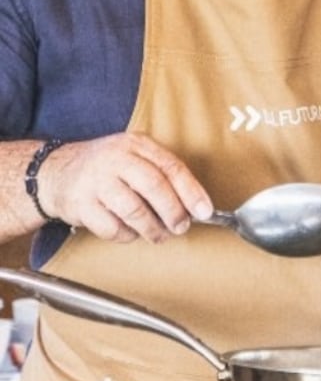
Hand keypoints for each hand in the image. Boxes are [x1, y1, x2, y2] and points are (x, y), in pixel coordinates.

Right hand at [38, 132, 213, 242]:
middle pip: (154, 186)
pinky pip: (112, 228)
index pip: (171, 167)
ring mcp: (96, 181)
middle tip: (181, 227)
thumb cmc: (106, 169)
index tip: (205, 211)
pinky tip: (129, 231)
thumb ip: (163, 175)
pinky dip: (126, 236)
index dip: (192, 192)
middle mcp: (115, 159)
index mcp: (135, 145)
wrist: (56, 172)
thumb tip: (195, 205)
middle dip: (174, 212)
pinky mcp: (81, 205)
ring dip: (153, 229)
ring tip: (159, 234)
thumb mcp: (134, 157)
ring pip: (134, 210)